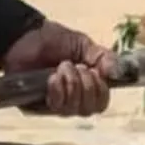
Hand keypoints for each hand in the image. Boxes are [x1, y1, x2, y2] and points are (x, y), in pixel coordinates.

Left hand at [1, 22, 118, 117]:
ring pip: (73, 109)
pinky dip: (58, 91)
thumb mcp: (85, 46)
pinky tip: (53, 77)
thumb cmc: (54, 40)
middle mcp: (71, 100)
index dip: (101, 90)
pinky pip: (55, 107)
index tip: (94, 70)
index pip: (101, 103)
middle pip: (89, 109)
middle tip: (77, 66)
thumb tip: (118, 72)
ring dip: (72, 85)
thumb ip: (104, 58)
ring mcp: (54, 105)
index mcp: (85, 88)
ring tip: (62, 67)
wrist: (26, 35)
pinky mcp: (35, 106)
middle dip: (87, 86)